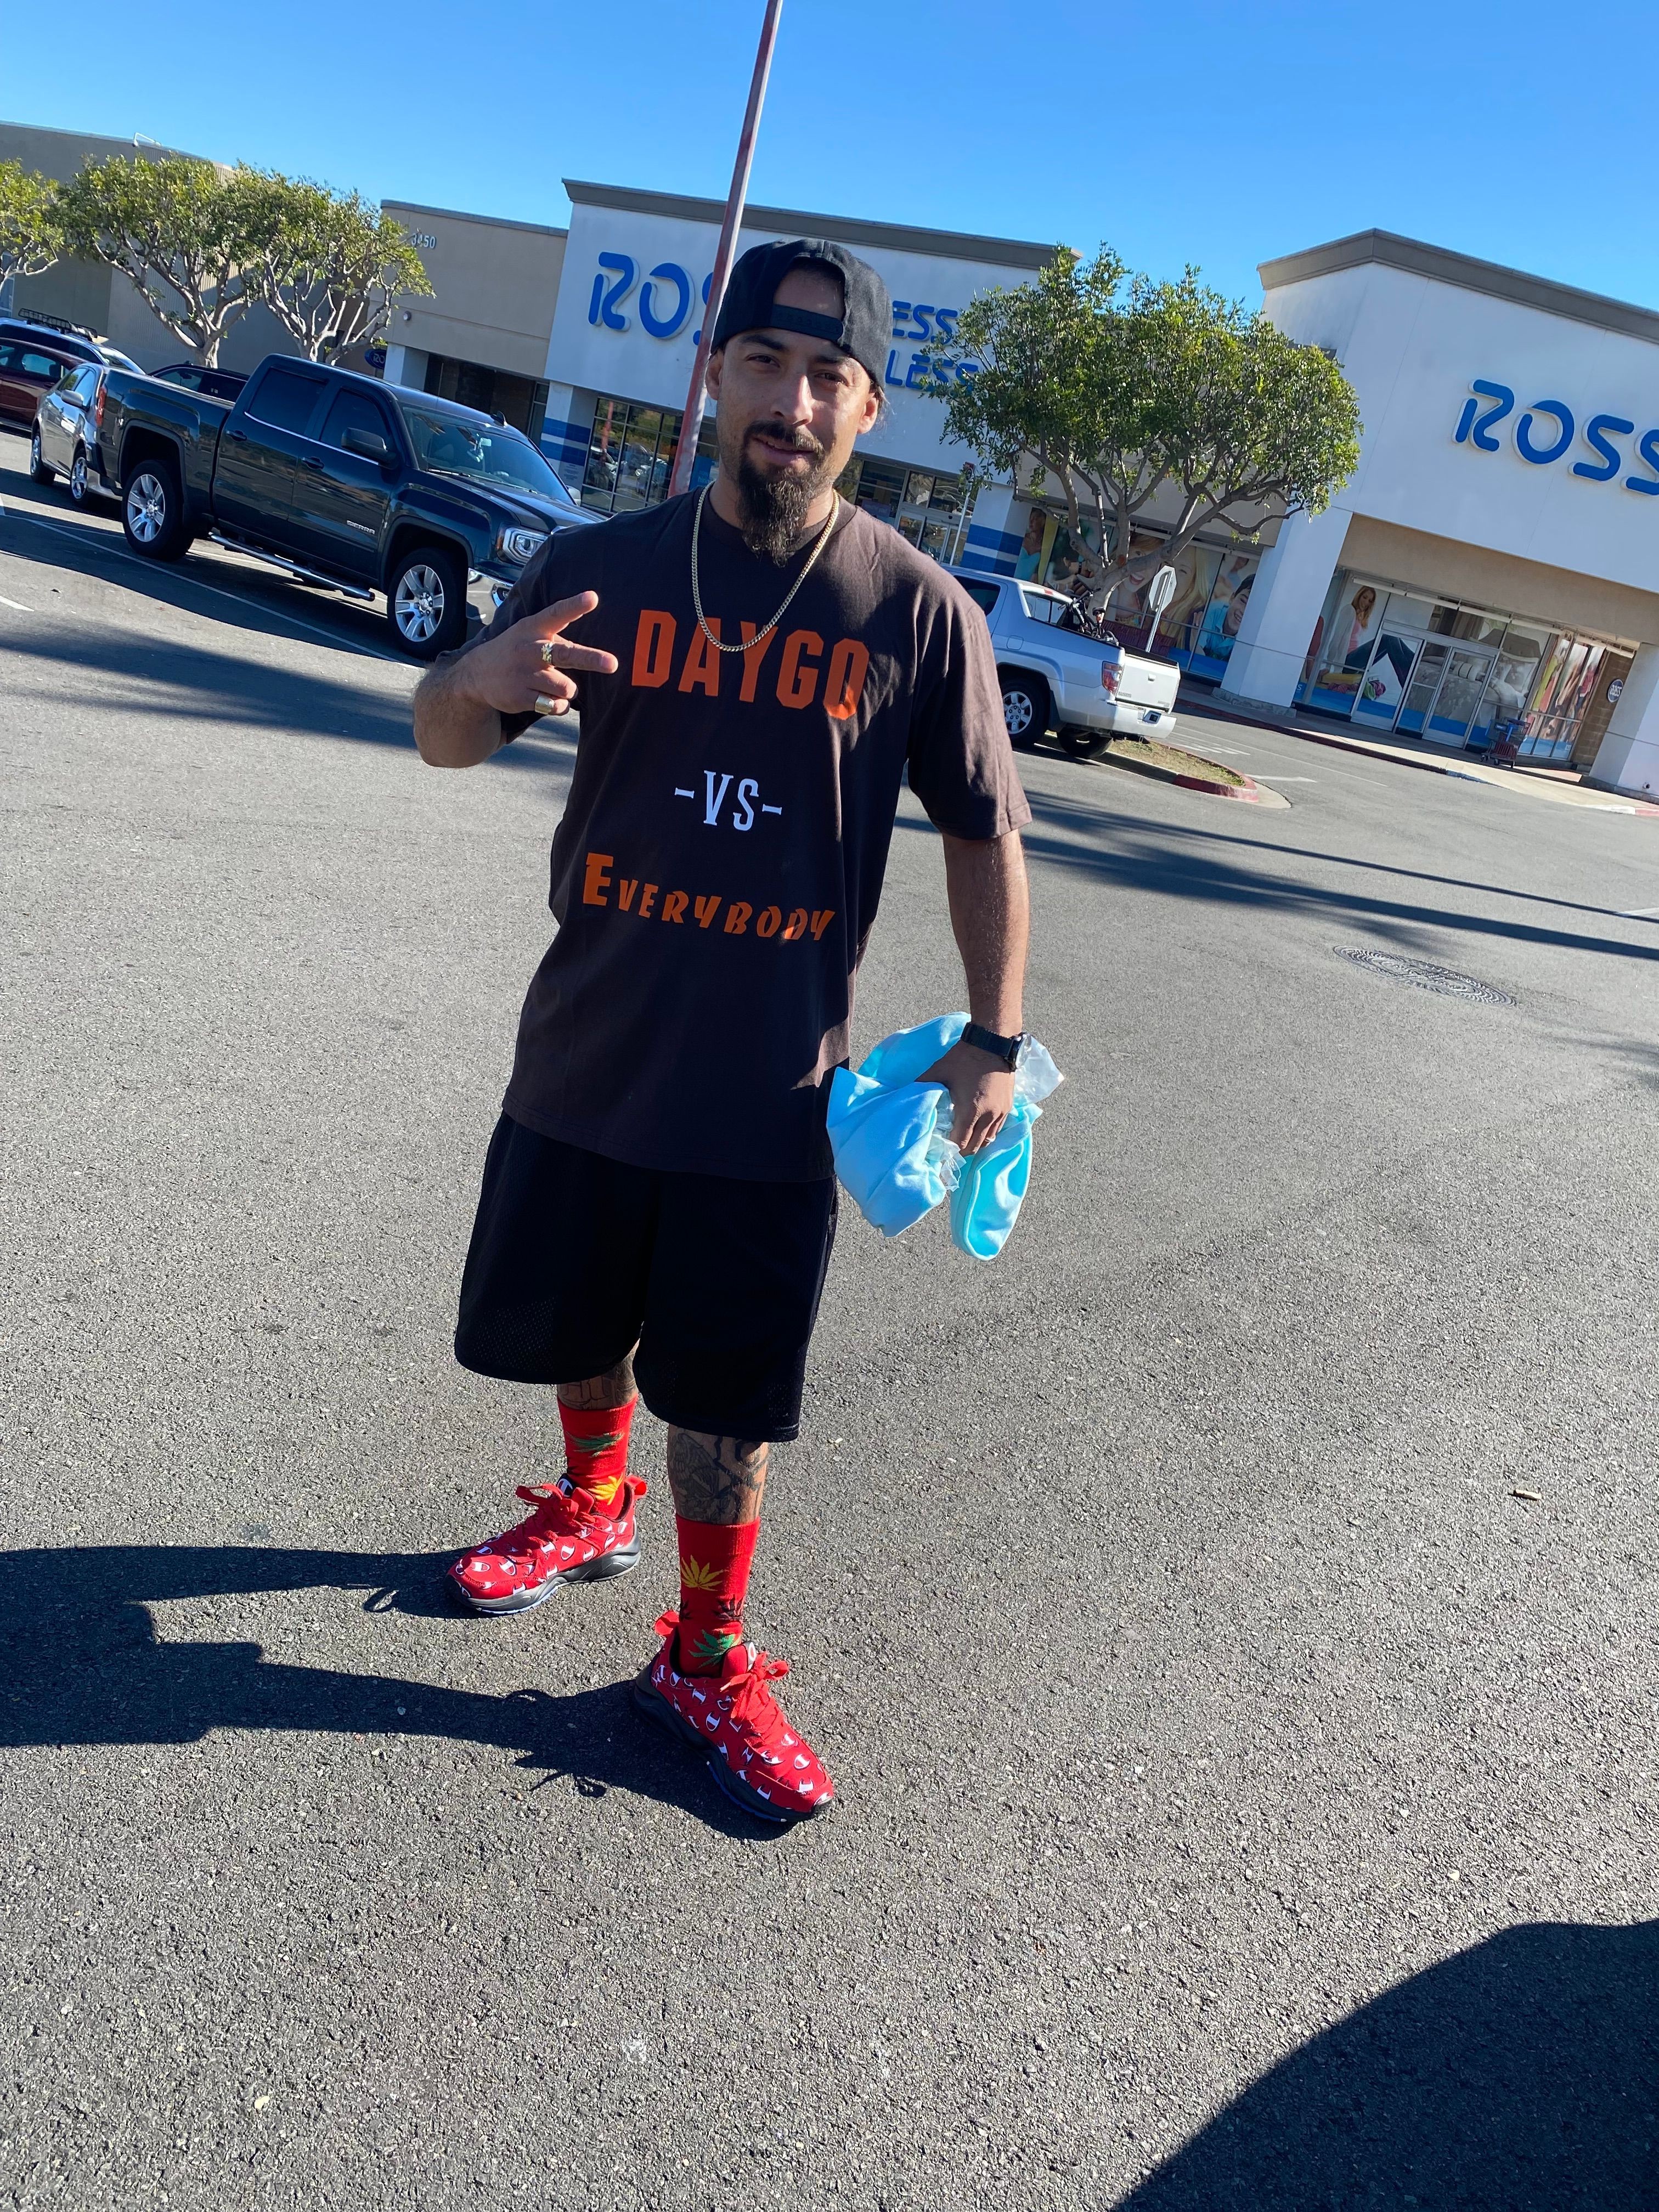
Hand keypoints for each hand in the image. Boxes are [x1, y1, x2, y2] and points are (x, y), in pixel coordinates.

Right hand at [454, 590, 618, 716]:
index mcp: (534, 628)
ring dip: (567, 690)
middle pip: (565, 655)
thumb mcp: (529, 631)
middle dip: (591, 659)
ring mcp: (524, 674)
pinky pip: (555, 705)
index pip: (556, 614)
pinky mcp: (521, 697)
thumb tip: (590, 622)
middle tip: (612, 664)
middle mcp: (530, 650)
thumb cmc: (516, 650)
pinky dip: (558, 705)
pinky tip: (545, 698)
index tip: (592, 598)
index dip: (574, 606)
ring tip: (553, 685)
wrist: (477, 675)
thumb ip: (557, 630)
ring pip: (566, 687)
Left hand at [919, 1040, 1014, 1154]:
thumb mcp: (938, 1071)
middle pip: (974, 1147)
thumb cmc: (964, 1058)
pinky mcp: (1007, 1107)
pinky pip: (997, 1130)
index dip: (950, 1150)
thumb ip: (921, 1086)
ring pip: (987, 1141)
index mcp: (970, 1111)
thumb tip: (905, 1096)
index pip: (960, 1143)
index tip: (941, 1150)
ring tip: (963, 1141)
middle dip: (961, 1151)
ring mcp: (1000, 1112)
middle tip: (949, 1150)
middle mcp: (988, 1116)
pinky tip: (976, 1130)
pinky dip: (985, 1134)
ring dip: (974, 1144)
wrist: (993, 1043)